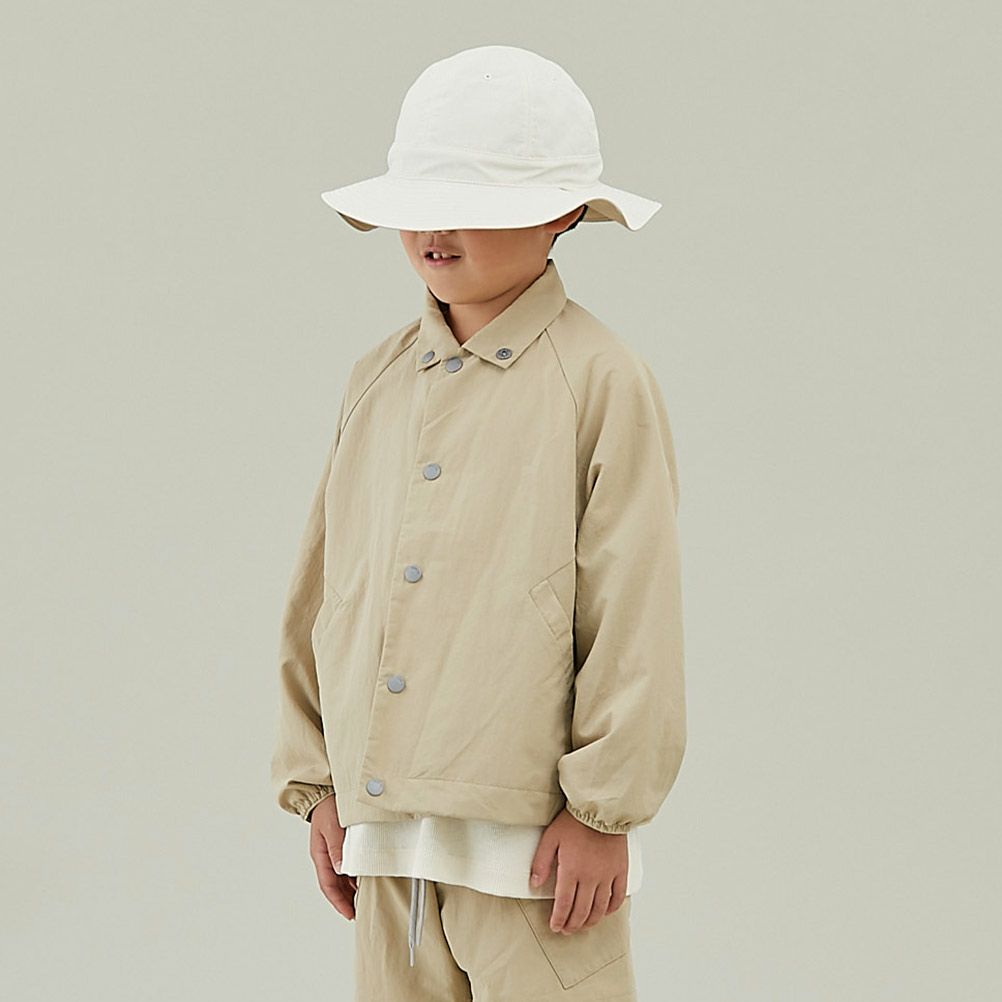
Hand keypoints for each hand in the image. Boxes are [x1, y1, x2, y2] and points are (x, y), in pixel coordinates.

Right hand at [308, 795, 357, 920]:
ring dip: (351, 890)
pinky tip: (364, 880)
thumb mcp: (332, 828)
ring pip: (341, 878)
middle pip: (335, 885)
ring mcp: (332, 852)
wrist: (326, 792)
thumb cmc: (328, 808)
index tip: (349, 914)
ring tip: (364, 900)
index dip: (339, 902)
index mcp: (320, 855)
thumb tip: (341, 869)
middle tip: (360, 912)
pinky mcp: (340, 846)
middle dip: (346, 900)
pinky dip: (354, 877)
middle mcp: (326, 857)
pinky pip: (346, 867)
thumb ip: (337, 847)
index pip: (328, 886)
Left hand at [528, 807, 628, 934]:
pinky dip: (610, 909)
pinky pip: (618, 897)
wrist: (600, 808)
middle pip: (581, 911)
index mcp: (571, 870)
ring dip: (590, 921)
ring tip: (582, 925)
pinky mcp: (620, 871)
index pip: (563, 904)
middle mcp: (590, 877)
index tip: (555, 926)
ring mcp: (607, 876)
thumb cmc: (574, 821)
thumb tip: (534, 883)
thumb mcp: (551, 837)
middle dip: (572, 924)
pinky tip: (604, 912)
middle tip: (567, 930)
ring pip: (599, 908)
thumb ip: (541, 862)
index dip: (559, 919)